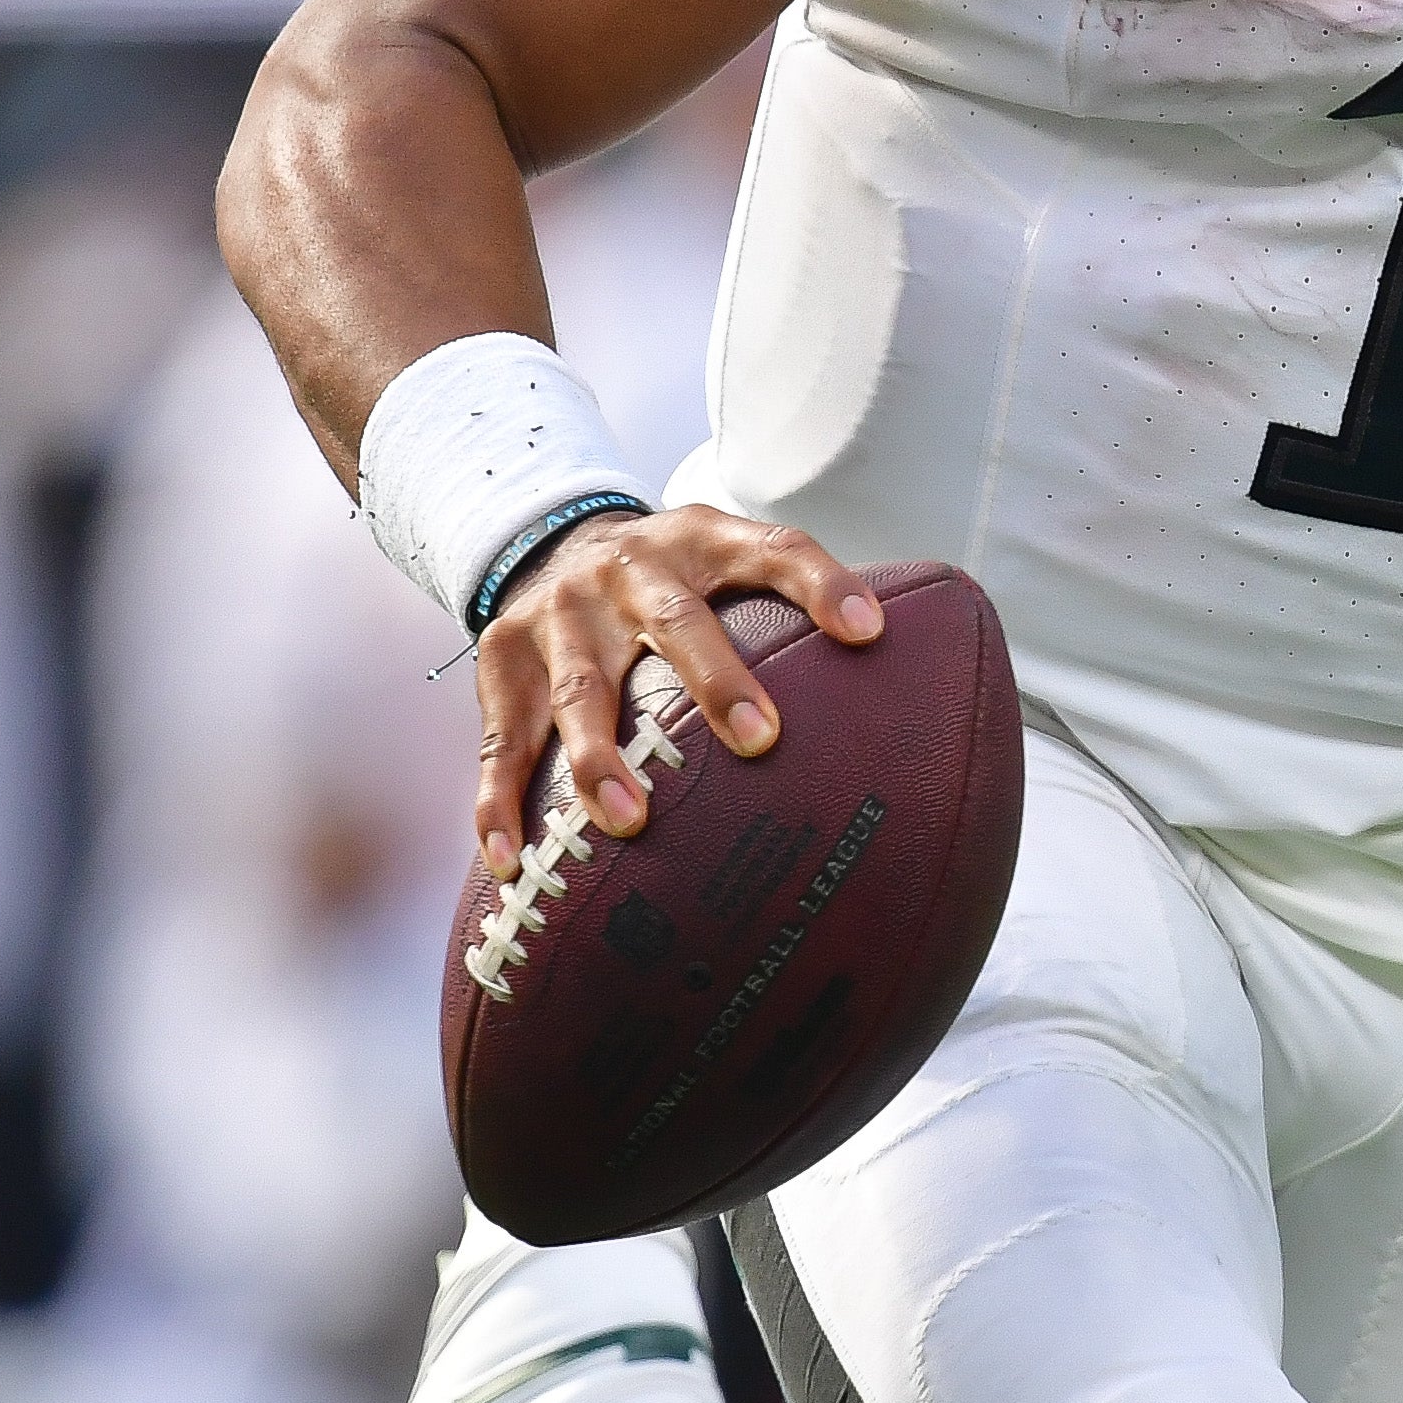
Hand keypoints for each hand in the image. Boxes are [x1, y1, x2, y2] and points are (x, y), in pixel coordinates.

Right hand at [472, 504, 882, 877]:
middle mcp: (629, 568)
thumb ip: (795, 610)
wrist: (553, 540)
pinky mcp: (502, 657)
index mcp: (702, 541)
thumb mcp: (729, 563)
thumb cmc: (676, 579)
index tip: (870, 630)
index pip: (776, 549)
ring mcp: (558, 612)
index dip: (824, 582)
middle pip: (675, 619)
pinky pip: (501, 740)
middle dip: (717, 679)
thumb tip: (903, 687)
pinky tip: (510, 862)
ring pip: (581, 687)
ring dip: (600, 756)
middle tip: (761, 741)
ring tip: (628, 820)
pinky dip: (499, 802)